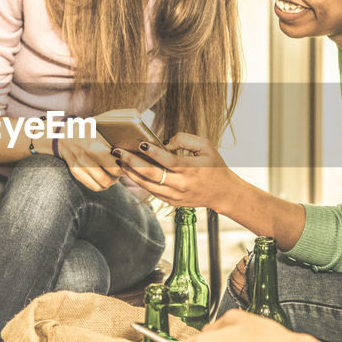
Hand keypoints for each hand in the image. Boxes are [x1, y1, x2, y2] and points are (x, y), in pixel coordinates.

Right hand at [56, 112, 124, 191]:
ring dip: (113, 180)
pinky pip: (94, 187)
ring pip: (104, 183)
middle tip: (124, 168)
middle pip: (113, 176)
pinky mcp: (76, 173)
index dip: (128, 164)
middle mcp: (87, 157)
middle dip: (121, 173)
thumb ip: (120, 125)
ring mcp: (80, 167)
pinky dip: (102, 184)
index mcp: (96, 144)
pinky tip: (105, 177)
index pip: (118, 162)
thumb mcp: (102, 123)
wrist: (63, 134)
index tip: (131, 161)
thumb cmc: (88, 128)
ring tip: (115, 173)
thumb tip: (138, 125)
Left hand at [115, 133, 235, 208]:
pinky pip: (152, 191)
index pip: (168, 161)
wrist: (223, 193)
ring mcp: (175, 196)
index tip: (140, 143)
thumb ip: (185, 139)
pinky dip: (139, 181)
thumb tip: (164, 142)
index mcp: (191, 170)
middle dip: (132, 162)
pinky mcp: (172, 202)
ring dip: (131, 173)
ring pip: (147, 185)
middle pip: (152, 175)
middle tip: (118, 152)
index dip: (153, 153)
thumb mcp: (206, 146)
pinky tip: (130, 171)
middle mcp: (181, 185)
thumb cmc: (214, 166)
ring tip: (119, 161)